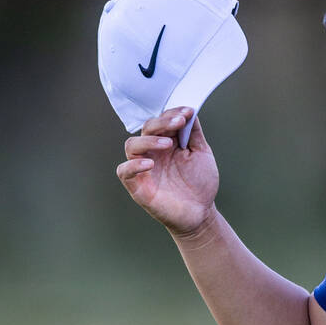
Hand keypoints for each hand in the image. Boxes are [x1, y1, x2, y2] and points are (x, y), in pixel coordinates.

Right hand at [116, 107, 219, 236]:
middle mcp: (153, 153)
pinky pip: (124, 171)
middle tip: (179, 122)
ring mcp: (143, 169)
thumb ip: (194, 133)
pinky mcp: (137, 187)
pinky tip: (151, 165)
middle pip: (146, 129)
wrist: (201, 214)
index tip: (188, 112)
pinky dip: (133, 166)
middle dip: (163, 122)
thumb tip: (189, 110)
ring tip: (168, 144)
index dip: (173, 113)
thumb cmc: (200, 184)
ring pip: (132, 146)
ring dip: (148, 140)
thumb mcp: (201, 154)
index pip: (162, 120)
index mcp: (167, 142)